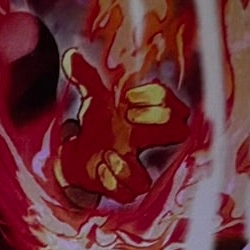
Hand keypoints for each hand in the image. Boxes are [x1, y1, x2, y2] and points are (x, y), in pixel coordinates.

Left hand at [54, 50, 190, 203]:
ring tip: (110, 154)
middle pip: (178, 131)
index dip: (154, 98)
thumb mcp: (94, 100)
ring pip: (147, 176)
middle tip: (128, 117)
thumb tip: (70, 56)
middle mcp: (144, 141)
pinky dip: (114, 183)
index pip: (168, 101)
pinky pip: (128, 193)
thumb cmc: (99, 126)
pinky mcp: (120, 188)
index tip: (128, 99)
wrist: (82, 157)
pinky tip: (101, 168)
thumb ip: (86, 78)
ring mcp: (133, 166)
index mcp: (142, 115)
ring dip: (127, 165)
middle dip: (160, 122)